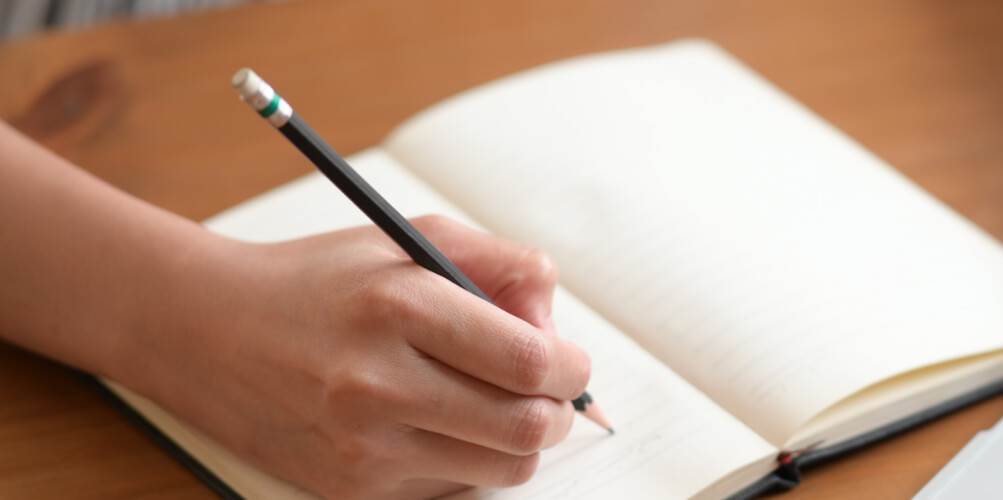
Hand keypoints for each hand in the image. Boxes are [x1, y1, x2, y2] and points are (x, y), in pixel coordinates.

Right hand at [119, 215, 590, 498]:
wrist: (202, 330)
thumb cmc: (320, 283)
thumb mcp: (410, 240)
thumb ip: (501, 265)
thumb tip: (555, 322)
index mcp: (399, 306)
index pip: (529, 360)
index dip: (570, 366)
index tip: (567, 360)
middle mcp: (377, 383)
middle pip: (526, 428)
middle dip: (554, 409)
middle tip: (543, 389)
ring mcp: (361, 445)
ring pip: (500, 469)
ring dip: (516, 441)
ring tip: (490, 404)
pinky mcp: (348, 487)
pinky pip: (451, 489)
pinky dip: (463, 462)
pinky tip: (434, 425)